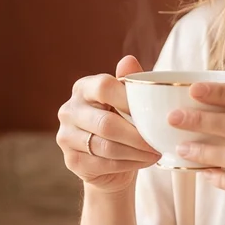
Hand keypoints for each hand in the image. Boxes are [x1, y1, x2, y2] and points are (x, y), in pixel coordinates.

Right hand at [57, 55, 160, 191]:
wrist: (108, 161)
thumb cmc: (121, 123)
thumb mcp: (127, 101)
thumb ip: (129, 83)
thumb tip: (129, 60)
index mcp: (83, 88)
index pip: (103, 87)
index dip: (129, 100)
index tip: (152, 112)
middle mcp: (69, 110)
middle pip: (106, 123)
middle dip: (137, 135)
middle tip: (158, 141)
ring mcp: (66, 137)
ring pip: (107, 147)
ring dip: (136, 152)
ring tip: (155, 152)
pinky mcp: (71, 161)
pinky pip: (104, 164)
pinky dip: (129, 164)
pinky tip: (144, 161)